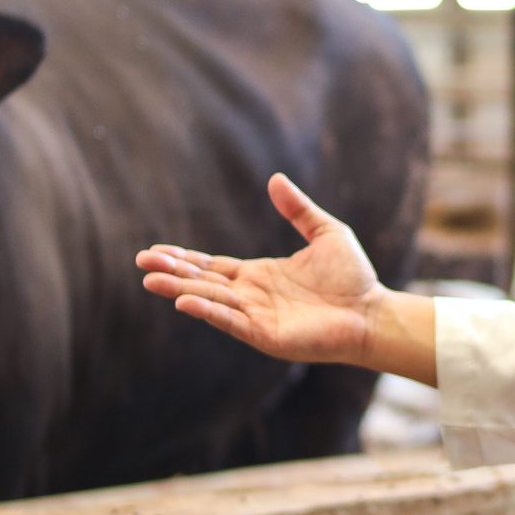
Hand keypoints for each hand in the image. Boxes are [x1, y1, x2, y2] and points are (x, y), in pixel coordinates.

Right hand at [138, 173, 430, 377]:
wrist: (373, 311)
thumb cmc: (353, 277)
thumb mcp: (325, 232)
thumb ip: (298, 209)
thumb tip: (275, 179)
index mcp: (258, 275)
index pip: (211, 266)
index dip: (183, 259)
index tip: (154, 252)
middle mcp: (251, 297)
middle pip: (202, 282)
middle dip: (171, 273)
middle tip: (140, 263)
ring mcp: (256, 317)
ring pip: (210, 301)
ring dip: (180, 291)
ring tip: (150, 281)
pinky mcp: (266, 335)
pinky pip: (231, 322)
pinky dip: (208, 312)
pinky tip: (185, 302)